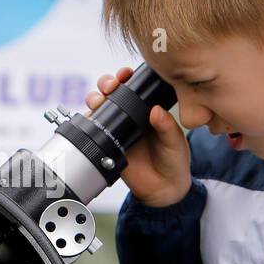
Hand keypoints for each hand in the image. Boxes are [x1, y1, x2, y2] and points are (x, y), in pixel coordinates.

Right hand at [85, 66, 190, 207]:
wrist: (163, 189)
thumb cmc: (174, 161)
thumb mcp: (174, 141)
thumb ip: (167, 126)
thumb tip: (156, 111)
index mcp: (148, 109)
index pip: (134, 87)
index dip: (126, 77)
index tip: (125, 74)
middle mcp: (131, 116)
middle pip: (112, 92)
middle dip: (106, 83)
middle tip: (110, 86)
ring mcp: (118, 129)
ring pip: (100, 106)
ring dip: (95, 98)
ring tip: (99, 100)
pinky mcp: (108, 144)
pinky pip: (94, 129)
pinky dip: (89, 120)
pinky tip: (92, 117)